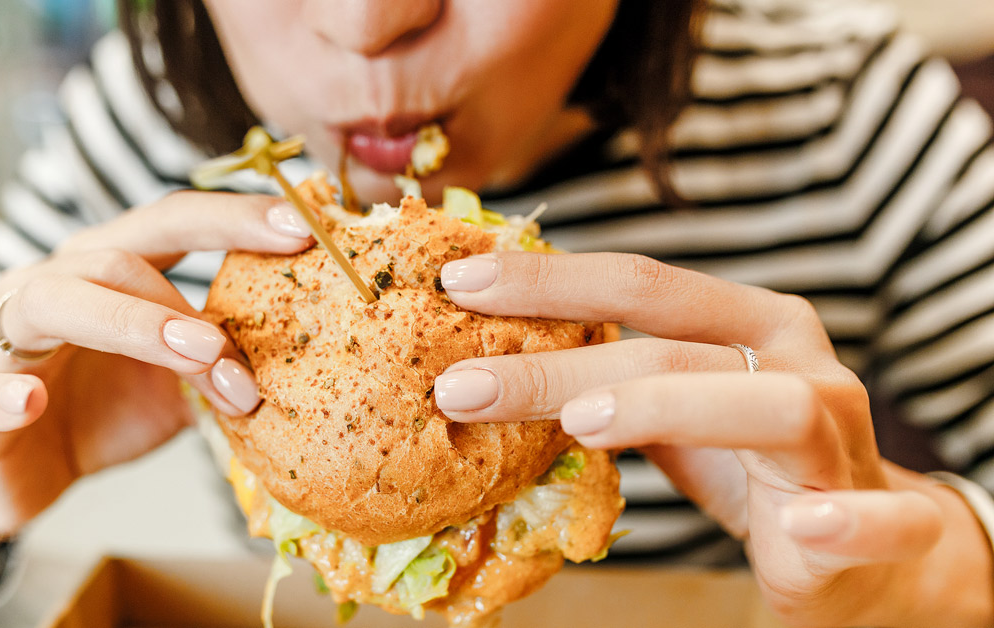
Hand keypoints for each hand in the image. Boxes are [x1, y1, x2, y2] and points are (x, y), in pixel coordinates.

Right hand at [0, 192, 313, 558]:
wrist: (19, 473)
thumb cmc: (103, 410)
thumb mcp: (179, 384)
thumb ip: (223, 360)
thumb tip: (309, 352)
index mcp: (109, 269)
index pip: (171, 223)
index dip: (232, 218)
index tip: (301, 228)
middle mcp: (56, 283)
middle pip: (118, 256)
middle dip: (187, 298)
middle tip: (240, 340)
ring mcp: (7, 336)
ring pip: (57, 302)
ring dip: (133, 327)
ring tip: (194, 358)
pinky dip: (4, 393)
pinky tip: (30, 401)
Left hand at [432, 251, 992, 627]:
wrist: (863, 544)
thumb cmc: (748, 461)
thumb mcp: (670, 410)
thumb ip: (607, 380)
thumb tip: (484, 362)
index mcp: (746, 322)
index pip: (639, 285)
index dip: (549, 281)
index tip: (456, 281)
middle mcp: (798, 362)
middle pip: (677, 346)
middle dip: (562, 363)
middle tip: (463, 386)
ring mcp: (844, 436)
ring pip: (773, 409)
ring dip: (673, 409)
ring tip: (583, 426)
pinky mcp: (882, 517)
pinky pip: (883, 517)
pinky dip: (849, 520)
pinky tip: (800, 527)